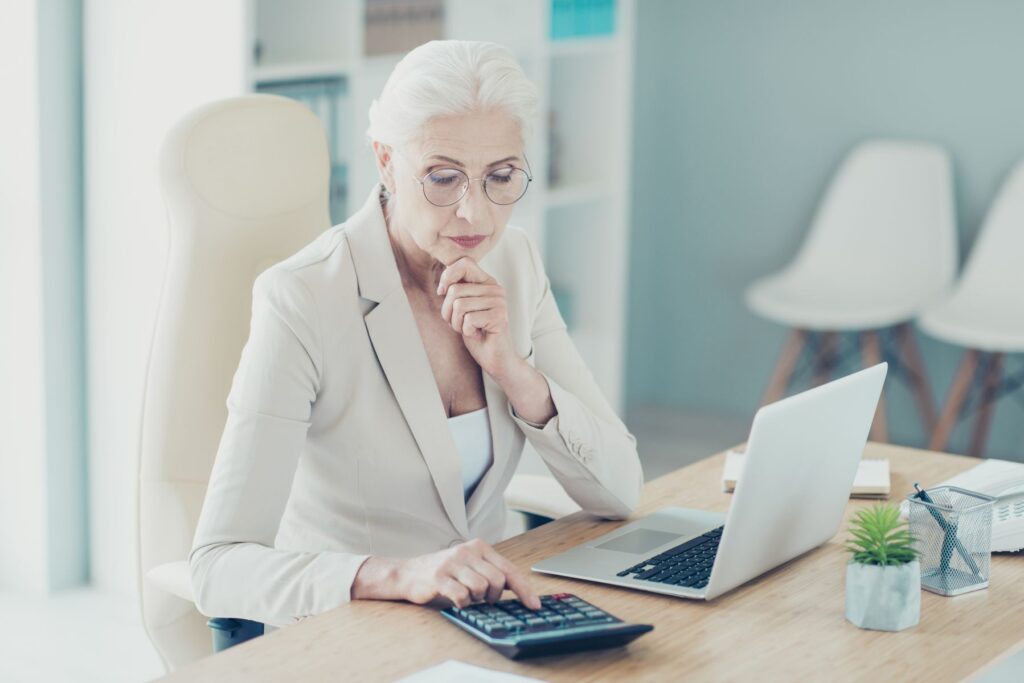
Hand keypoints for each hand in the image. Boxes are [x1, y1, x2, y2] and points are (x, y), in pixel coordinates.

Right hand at [357, 538, 540, 608]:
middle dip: (493, 597)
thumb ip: (491, 574)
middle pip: (497, 581)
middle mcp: (467, 551)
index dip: (524, 589)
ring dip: (476, 600)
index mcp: (478, 547)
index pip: (509, 569)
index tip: (534, 605)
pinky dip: (463, 603)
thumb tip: (519, 592)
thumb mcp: (469, 567)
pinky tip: (456, 600)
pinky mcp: (439, 577)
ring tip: (466, 597)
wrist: (408, 573)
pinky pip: (462, 596)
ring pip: (481, 588)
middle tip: (482, 599)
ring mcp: (452, 562)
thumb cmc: (443, 573)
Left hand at [437, 257, 517, 377]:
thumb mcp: (462, 309)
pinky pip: (468, 319)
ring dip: (457, 323)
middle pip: (455, 290)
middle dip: (448, 312)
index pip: (464, 263)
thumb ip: (456, 292)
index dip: (447, 276)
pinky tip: (478, 335)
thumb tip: (443, 285)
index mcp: (486, 282)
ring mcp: (499, 302)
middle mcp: (495, 288)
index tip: (442, 292)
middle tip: (461, 323)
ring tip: (470, 329)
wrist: (495, 358)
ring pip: (459, 305)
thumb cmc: (477, 333)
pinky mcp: (499, 317)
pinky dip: (467, 331)